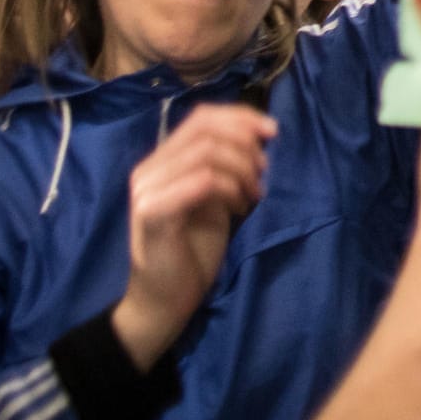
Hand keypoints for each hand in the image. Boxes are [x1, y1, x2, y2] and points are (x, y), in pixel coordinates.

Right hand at [111, 104, 275, 370]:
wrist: (164, 302)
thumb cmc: (192, 253)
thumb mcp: (215, 201)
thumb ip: (224, 169)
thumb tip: (259, 139)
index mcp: (161, 161)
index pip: (201, 118)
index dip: (240, 117)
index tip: (273, 131)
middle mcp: (149, 169)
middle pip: (204, 129)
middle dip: (245, 142)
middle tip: (265, 170)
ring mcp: (147, 190)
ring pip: (205, 153)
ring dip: (241, 168)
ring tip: (254, 194)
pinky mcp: (153, 213)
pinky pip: (200, 182)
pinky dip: (229, 188)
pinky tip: (239, 208)